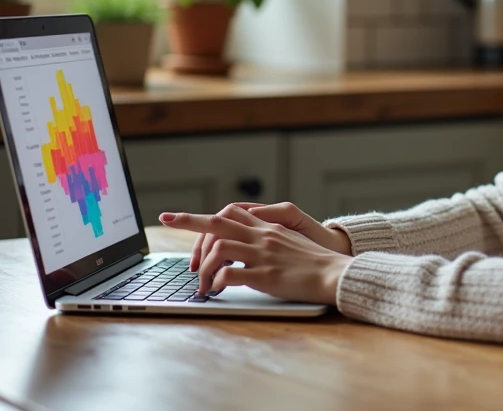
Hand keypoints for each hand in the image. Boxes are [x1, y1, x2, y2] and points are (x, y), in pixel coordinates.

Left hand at [182, 201, 351, 272]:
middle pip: (218, 221)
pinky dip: (216, 282)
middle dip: (188, 220)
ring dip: (205, 265)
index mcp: (267, 227)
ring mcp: (263, 255)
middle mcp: (262, 237)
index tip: (180, 216)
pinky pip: (230, 274)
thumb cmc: (314, 262)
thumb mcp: (289, 240)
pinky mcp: (266, 276)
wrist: (335, 273)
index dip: (204, 215)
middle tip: (167, 218)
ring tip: (202, 282)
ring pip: (220, 248)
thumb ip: (266, 237)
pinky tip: (215, 290)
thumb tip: (243, 242)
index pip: (230, 212)